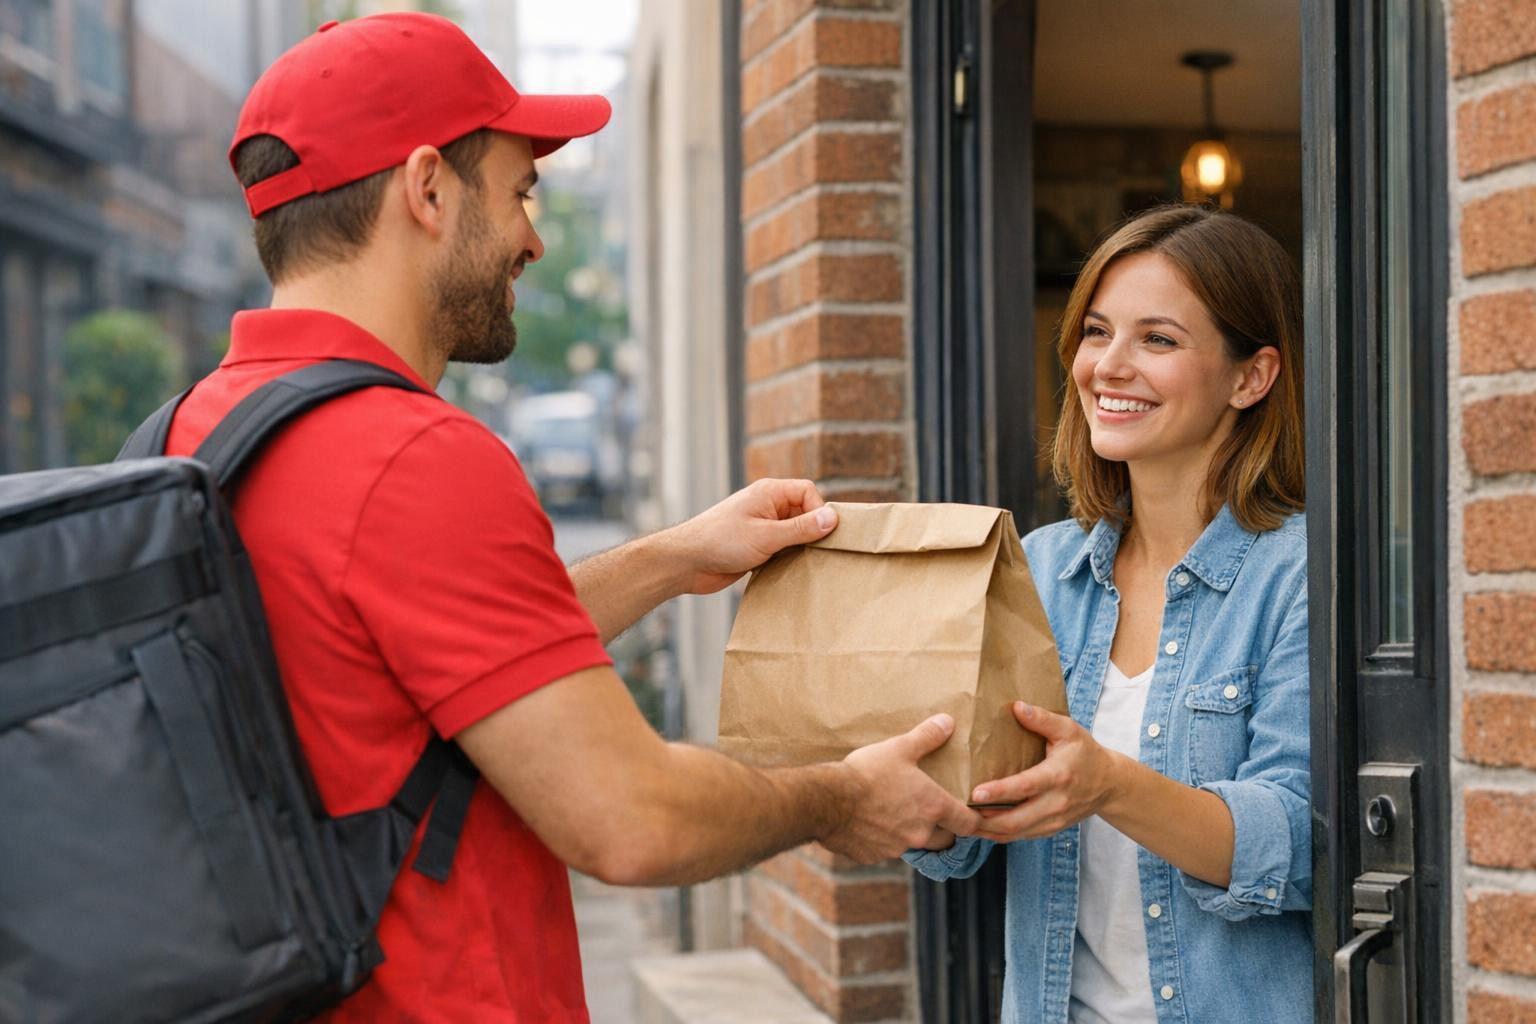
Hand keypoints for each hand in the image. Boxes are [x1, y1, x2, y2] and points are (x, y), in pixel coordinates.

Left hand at [664, 479, 837, 594]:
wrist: (686, 563)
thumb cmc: (721, 541)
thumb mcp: (766, 536)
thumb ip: (801, 528)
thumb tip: (833, 518)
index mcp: (769, 493)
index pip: (808, 492)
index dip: (819, 511)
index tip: (823, 535)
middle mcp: (768, 506)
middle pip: (805, 513)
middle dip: (813, 532)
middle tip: (818, 553)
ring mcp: (762, 526)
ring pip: (795, 533)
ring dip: (801, 548)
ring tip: (804, 564)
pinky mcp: (758, 546)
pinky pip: (784, 548)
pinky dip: (790, 559)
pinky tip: (791, 571)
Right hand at [822, 714, 982, 862]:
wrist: (826, 801)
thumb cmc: (866, 773)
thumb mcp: (899, 748)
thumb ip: (927, 737)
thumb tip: (947, 722)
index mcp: (933, 807)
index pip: (968, 823)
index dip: (973, 820)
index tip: (971, 815)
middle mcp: (920, 833)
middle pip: (945, 840)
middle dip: (944, 830)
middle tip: (934, 813)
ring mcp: (897, 848)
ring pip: (914, 845)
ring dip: (911, 833)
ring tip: (896, 814)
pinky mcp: (874, 856)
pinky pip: (886, 851)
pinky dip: (883, 840)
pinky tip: (870, 822)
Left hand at [968, 702, 1124, 842]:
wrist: (1110, 785)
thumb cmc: (1086, 753)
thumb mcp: (1069, 730)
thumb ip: (1042, 719)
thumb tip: (1016, 706)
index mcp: (1058, 776)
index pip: (1025, 787)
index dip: (999, 792)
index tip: (975, 793)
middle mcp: (1055, 803)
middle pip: (1015, 820)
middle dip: (984, 819)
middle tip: (956, 811)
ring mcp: (1052, 820)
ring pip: (1014, 833)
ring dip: (986, 830)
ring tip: (960, 820)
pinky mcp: (1049, 830)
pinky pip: (1019, 837)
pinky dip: (997, 834)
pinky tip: (978, 826)